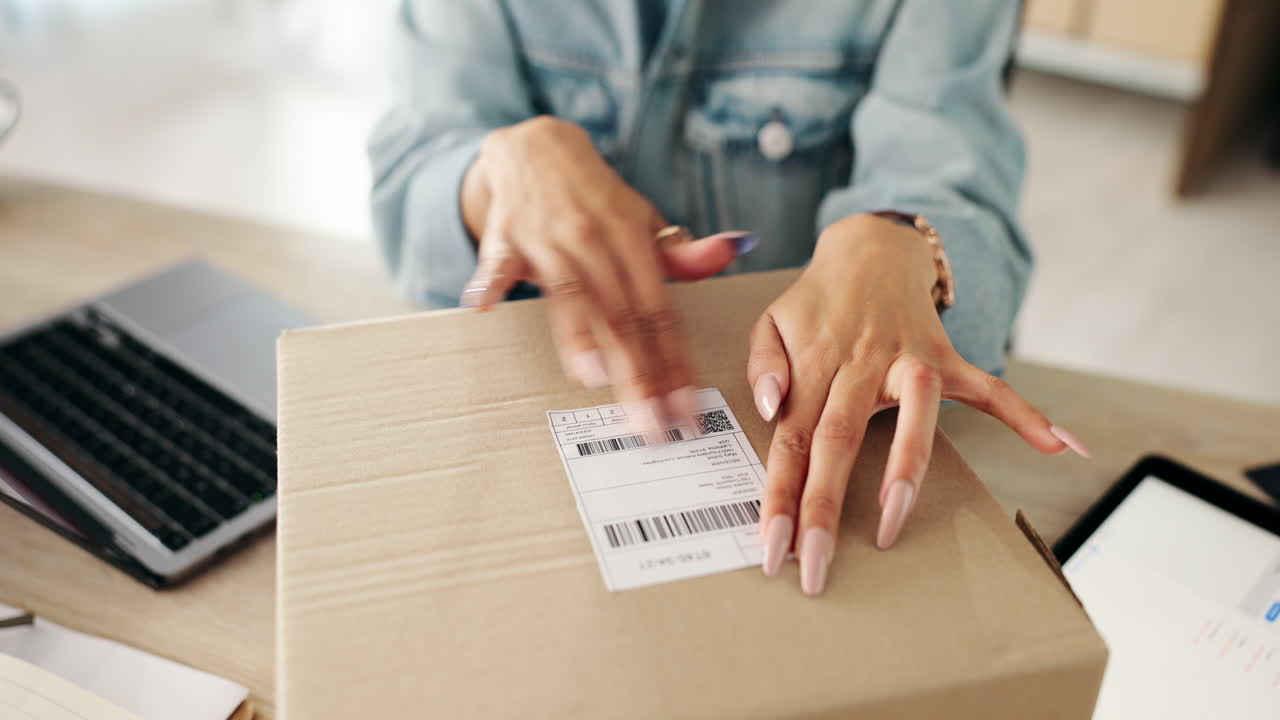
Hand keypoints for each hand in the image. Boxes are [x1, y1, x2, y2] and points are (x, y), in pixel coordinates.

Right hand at [460, 116, 753, 432]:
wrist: (534, 147)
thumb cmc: (593, 198)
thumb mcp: (641, 219)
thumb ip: (679, 251)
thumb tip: (733, 248)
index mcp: (631, 239)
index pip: (659, 312)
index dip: (675, 363)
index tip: (686, 408)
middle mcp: (593, 240)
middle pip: (620, 317)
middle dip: (638, 374)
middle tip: (651, 424)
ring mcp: (548, 238)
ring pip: (569, 296)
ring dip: (579, 337)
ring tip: (595, 377)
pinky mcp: (504, 237)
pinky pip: (495, 263)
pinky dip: (489, 282)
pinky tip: (485, 306)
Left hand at [747, 213, 1090, 595]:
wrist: (870, 248)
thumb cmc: (816, 301)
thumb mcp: (770, 322)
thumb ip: (763, 367)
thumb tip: (772, 410)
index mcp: (815, 364)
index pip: (792, 440)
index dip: (781, 495)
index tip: (774, 547)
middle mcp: (861, 365)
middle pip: (840, 439)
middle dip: (826, 508)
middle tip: (815, 569)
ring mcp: (909, 361)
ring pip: (913, 416)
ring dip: (905, 471)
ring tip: (891, 528)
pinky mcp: (949, 359)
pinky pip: (991, 388)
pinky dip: (1027, 414)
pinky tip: (1060, 445)